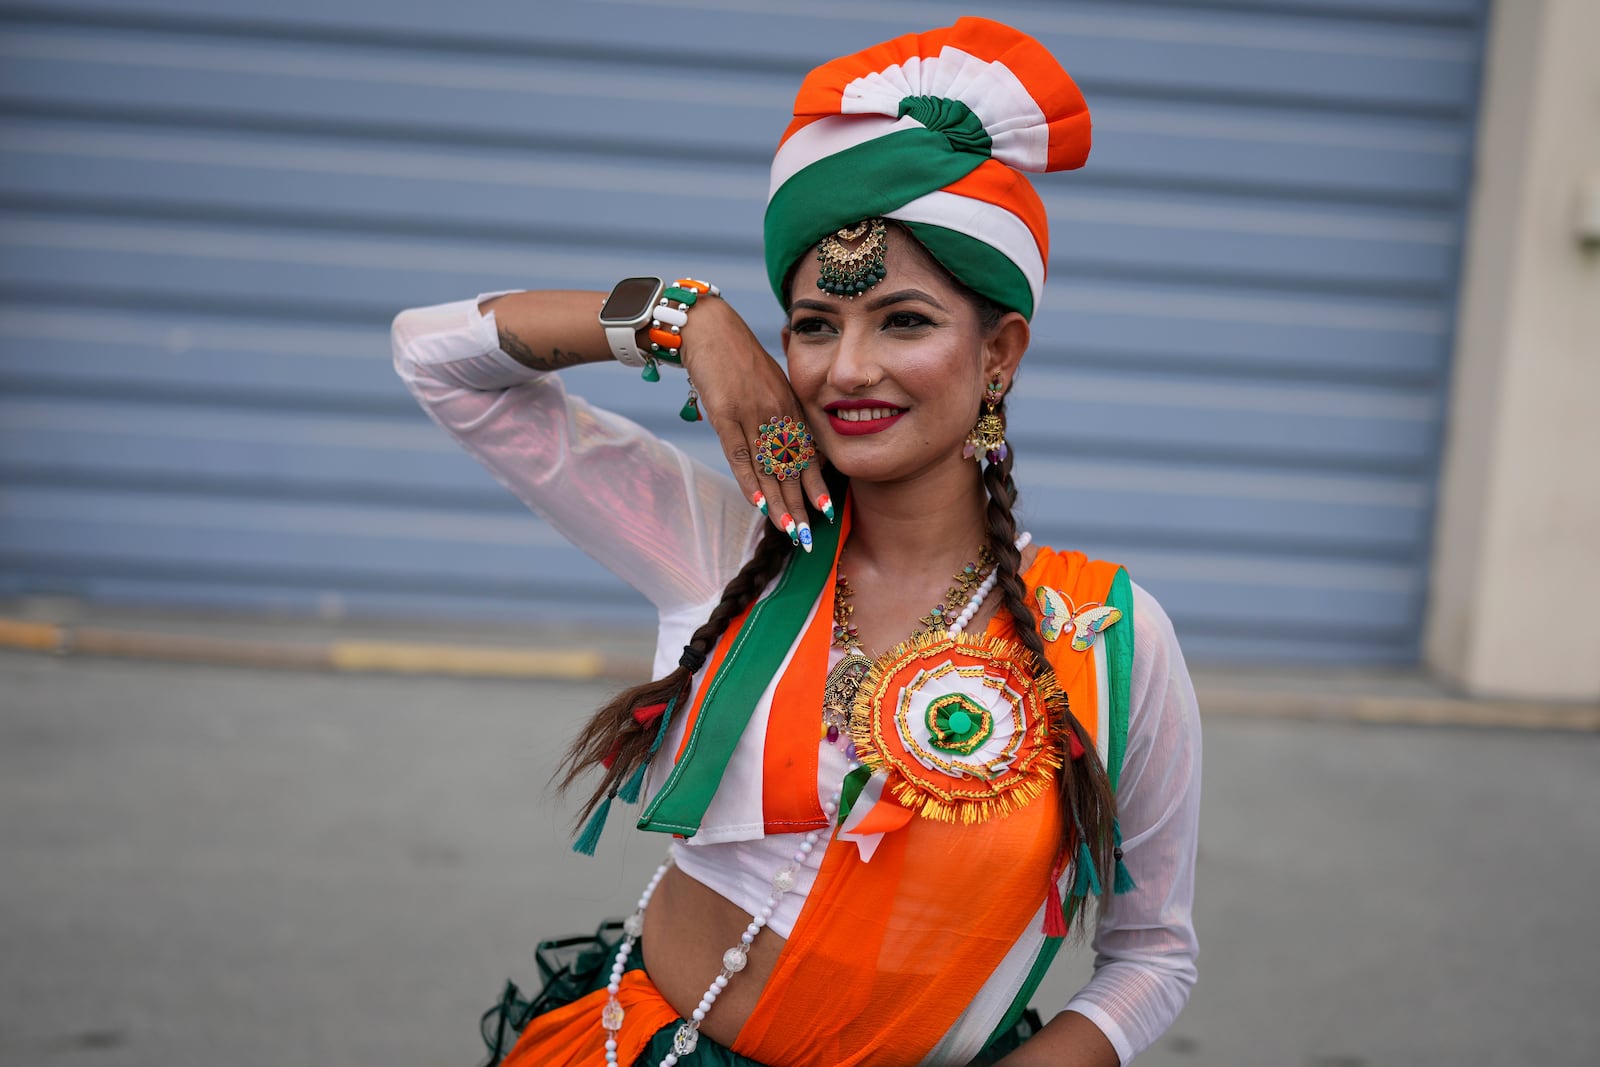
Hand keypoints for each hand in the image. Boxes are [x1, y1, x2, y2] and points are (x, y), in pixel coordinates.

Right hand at [679, 297, 830, 548]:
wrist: (710, 328)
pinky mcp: (725, 414)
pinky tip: (759, 504)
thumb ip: (780, 414)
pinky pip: (740, 454)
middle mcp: (776, 412)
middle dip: (800, 504)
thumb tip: (789, 446)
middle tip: (808, 537)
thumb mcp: (769, 385)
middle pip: (791, 467)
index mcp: (789, 406)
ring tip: (789, 531)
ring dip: (779, 503)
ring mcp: (752, 414)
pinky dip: (749, 481)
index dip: (816, 484)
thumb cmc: (738, 358)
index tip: (826, 511)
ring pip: (768, 467)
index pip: (807, 453)